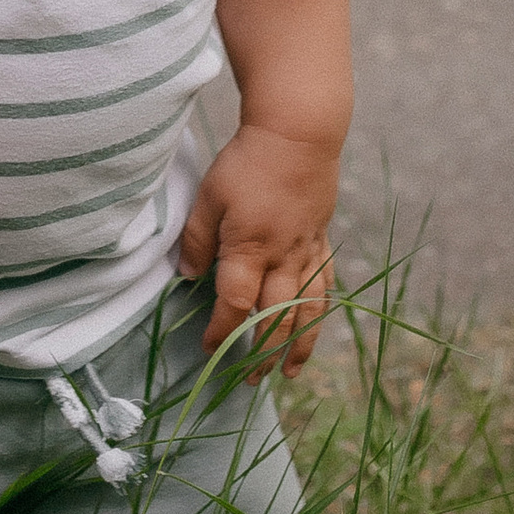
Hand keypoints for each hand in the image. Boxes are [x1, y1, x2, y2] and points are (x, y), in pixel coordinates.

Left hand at [175, 124, 339, 377]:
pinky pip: (324, 287)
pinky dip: (319, 315)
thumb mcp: (209, 196)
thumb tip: (189, 277)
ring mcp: (306, 252)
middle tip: (247, 379)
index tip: (210, 348)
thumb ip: (197, 239)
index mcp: (250, 248)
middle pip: (274, 318)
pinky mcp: (321, 242)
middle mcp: (282, 258)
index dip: (223, 331)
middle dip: (260, 352)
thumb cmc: (247, 162)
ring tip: (286, 372)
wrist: (298, 134)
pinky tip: (313, 329)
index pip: (236, 304)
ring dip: (296, 345)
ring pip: (306, 311)